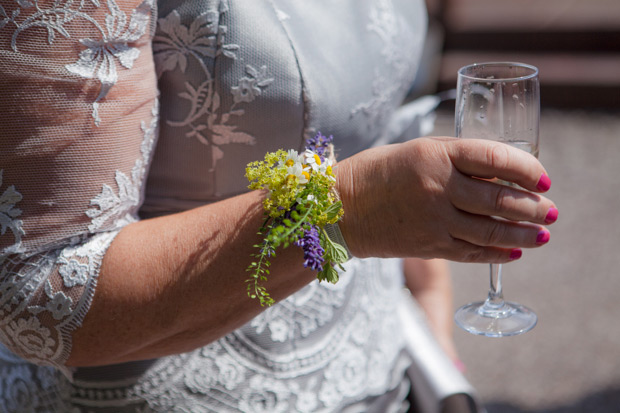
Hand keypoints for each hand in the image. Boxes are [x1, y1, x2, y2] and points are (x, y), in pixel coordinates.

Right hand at [336, 137, 557, 261]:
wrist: (341, 207)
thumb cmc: (378, 172)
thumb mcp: (417, 150)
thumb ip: (456, 157)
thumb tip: (500, 170)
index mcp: (435, 155)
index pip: (495, 158)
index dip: (527, 168)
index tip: (543, 177)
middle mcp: (438, 187)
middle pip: (500, 198)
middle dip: (533, 207)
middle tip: (551, 211)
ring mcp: (433, 220)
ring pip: (491, 230)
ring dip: (523, 234)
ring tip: (542, 235)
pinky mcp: (428, 245)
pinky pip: (471, 252)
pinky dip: (496, 254)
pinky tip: (512, 252)